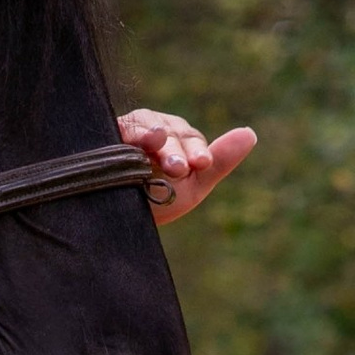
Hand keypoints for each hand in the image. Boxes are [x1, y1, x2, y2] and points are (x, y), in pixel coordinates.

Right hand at [119, 106, 257, 225]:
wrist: (119, 224)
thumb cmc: (158, 202)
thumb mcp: (193, 184)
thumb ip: (220, 160)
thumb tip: (251, 133)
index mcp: (177, 138)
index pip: (189, 140)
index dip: (196, 151)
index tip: (202, 163)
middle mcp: (153, 129)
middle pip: (168, 134)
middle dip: (175, 151)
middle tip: (178, 170)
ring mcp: (128, 133)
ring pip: (145, 129)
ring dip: (152, 139)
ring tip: (155, 143)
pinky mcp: (104, 138)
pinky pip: (118, 133)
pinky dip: (126, 136)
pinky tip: (127, 140)